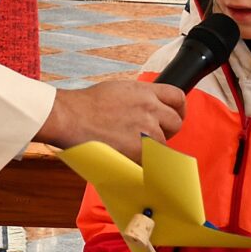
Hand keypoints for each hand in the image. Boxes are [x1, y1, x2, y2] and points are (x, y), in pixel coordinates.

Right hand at [38, 79, 184, 158]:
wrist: (71, 117)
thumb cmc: (86, 105)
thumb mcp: (118, 90)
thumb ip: (139, 98)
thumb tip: (149, 107)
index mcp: (144, 91)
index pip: (177, 97)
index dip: (179, 109)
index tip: (176, 115)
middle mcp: (149, 108)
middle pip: (176, 122)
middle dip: (166, 130)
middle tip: (151, 135)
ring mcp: (146, 130)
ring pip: (164, 144)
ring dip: (152, 148)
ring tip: (130, 146)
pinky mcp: (140, 150)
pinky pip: (152, 159)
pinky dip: (143, 161)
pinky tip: (129, 156)